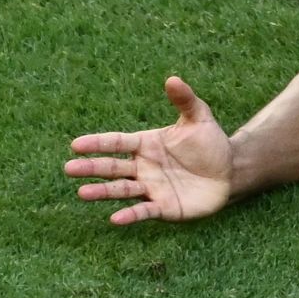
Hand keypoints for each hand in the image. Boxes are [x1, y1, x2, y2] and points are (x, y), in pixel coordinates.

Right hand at [65, 75, 233, 224]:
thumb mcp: (199, 118)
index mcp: (146, 144)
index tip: (76, 145)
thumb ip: (185, 100)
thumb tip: (172, 79)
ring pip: (121, 190)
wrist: (229, 171)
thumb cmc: (210, 143)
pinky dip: (130, 214)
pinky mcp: (163, 207)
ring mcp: (151, 188)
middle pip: (113, 167)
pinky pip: (143, 211)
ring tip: (82, 192)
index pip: (118, 142)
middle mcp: (143, 167)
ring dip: (102, 192)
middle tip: (69, 168)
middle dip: (92, 167)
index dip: (98, 144)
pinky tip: (114, 219)